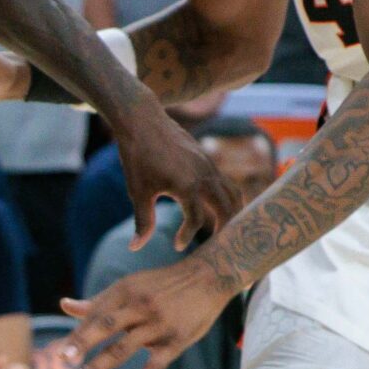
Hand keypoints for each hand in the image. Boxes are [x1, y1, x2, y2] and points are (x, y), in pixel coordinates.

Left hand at [57, 253, 235, 368]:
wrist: (208, 278)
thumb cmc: (163, 285)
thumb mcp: (130, 286)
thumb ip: (98, 301)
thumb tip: (64, 305)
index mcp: (124, 291)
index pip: (95, 315)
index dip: (77, 334)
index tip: (59, 353)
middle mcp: (139, 306)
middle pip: (105, 326)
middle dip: (82, 343)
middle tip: (62, 361)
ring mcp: (157, 325)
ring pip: (124, 348)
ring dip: (99, 365)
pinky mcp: (175, 341)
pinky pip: (155, 368)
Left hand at [111, 112, 239, 250]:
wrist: (143, 120)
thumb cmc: (138, 157)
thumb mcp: (138, 191)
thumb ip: (143, 221)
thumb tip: (135, 247)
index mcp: (186, 185)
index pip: (196, 219)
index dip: (187, 236)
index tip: (177, 246)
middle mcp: (204, 175)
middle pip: (227, 208)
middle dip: (223, 230)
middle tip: (215, 248)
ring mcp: (209, 166)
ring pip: (233, 193)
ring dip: (231, 213)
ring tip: (223, 232)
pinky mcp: (208, 160)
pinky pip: (226, 182)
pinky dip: (227, 199)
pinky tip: (217, 210)